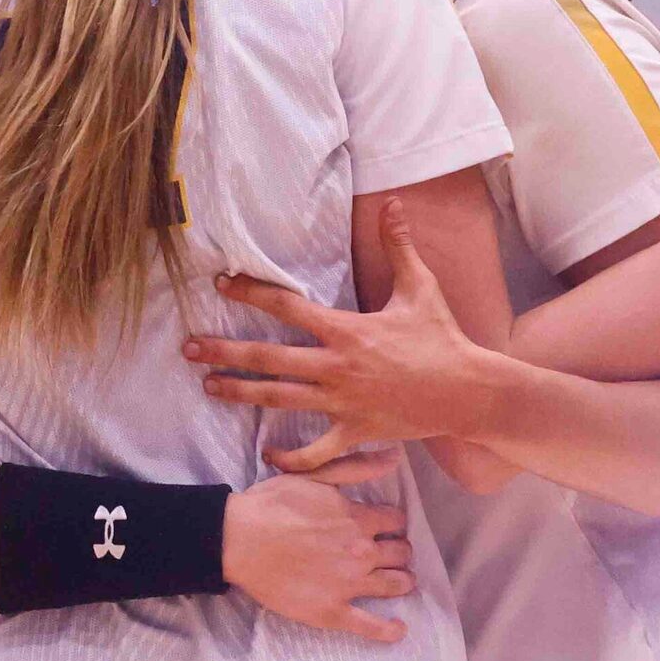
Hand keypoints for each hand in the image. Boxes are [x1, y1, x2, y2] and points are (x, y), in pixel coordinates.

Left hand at [185, 200, 495, 470]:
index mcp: (347, 330)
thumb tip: (392, 204)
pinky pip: (315, 452)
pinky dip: (290, 456)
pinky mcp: (354, 432)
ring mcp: (342, 402)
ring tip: (208, 387)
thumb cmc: (443, 338)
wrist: (470, 391)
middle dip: (224, 352)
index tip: (221, 284)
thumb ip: (400, 246)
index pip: (287, 306)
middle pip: (268, 358)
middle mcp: (336, 367)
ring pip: (279, 399)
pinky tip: (266, 453)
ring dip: (240, 393)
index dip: (250, 292)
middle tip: (188, 347)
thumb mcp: (421, 288)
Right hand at [221, 452, 413, 643]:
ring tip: (398, 580)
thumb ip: (356, 467)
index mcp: (358, 519)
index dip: (391, 523)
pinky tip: (399, 628)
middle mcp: (361, 552)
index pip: (396, 521)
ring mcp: (349, 584)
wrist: (237, 540)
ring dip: (402, 580)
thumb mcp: (313, 476)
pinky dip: (390, 630)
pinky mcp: (333, 611)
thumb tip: (395, 456)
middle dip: (398, 551)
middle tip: (388, 552)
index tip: (384, 526)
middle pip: (401, 553)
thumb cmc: (271, 505)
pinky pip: (371, 626)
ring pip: (395, 584)